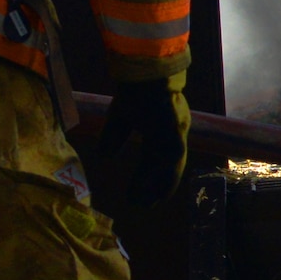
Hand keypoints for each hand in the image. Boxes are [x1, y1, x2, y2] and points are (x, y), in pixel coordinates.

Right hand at [99, 77, 189, 206]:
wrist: (144, 73)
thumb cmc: (134, 90)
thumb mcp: (119, 118)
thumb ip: (113, 137)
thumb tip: (103, 157)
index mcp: (162, 130)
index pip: (156, 160)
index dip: (149, 178)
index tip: (142, 194)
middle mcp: (173, 135)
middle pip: (167, 168)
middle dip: (157, 187)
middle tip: (145, 206)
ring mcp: (177, 134)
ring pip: (171, 168)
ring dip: (160, 187)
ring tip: (147, 204)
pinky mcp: (176, 133)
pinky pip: (171, 162)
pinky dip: (164, 177)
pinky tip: (156, 190)